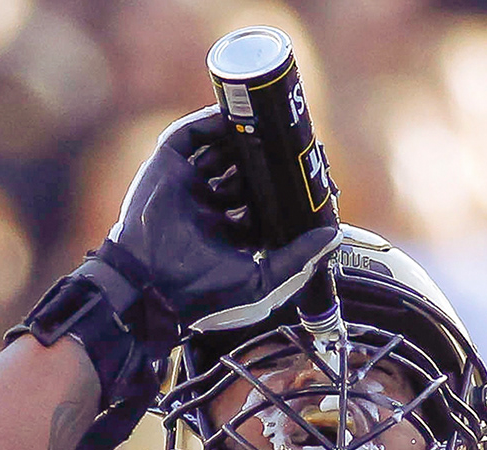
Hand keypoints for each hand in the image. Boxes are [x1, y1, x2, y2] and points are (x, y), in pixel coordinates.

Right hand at [13, 107, 340, 449]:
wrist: (151, 286)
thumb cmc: (202, 296)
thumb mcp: (263, 284)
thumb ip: (299, 261)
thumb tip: (335, 236)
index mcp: (229, 237)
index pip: (263, 204)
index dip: (285, 190)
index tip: (311, 177)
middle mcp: (207, 210)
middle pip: (244, 173)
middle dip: (269, 162)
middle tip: (296, 147)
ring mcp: (187, 187)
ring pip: (221, 152)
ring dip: (245, 140)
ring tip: (269, 129)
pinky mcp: (167, 167)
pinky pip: (192, 135)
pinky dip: (212, 122)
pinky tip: (237, 117)